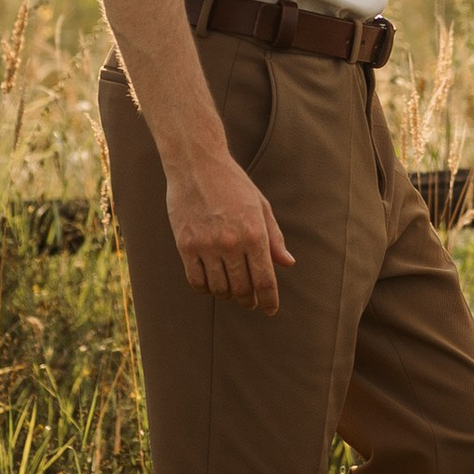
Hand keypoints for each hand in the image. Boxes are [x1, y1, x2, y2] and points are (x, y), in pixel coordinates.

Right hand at [165, 143, 293, 310]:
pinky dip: (205, 288)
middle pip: (242, 289)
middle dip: (249, 301)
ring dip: (227, 295)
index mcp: (254, 234)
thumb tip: (287, 263)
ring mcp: (206, 246)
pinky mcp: (185, 245)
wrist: (197, 164)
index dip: (269, 300)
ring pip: (219, 288)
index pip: (264, 280)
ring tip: (231, 290)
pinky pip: (196, 280)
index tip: (270, 310)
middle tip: (250, 302)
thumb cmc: (233, 184)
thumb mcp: (260, 206)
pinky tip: (210, 284)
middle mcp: (231, 243)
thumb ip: (274, 237)